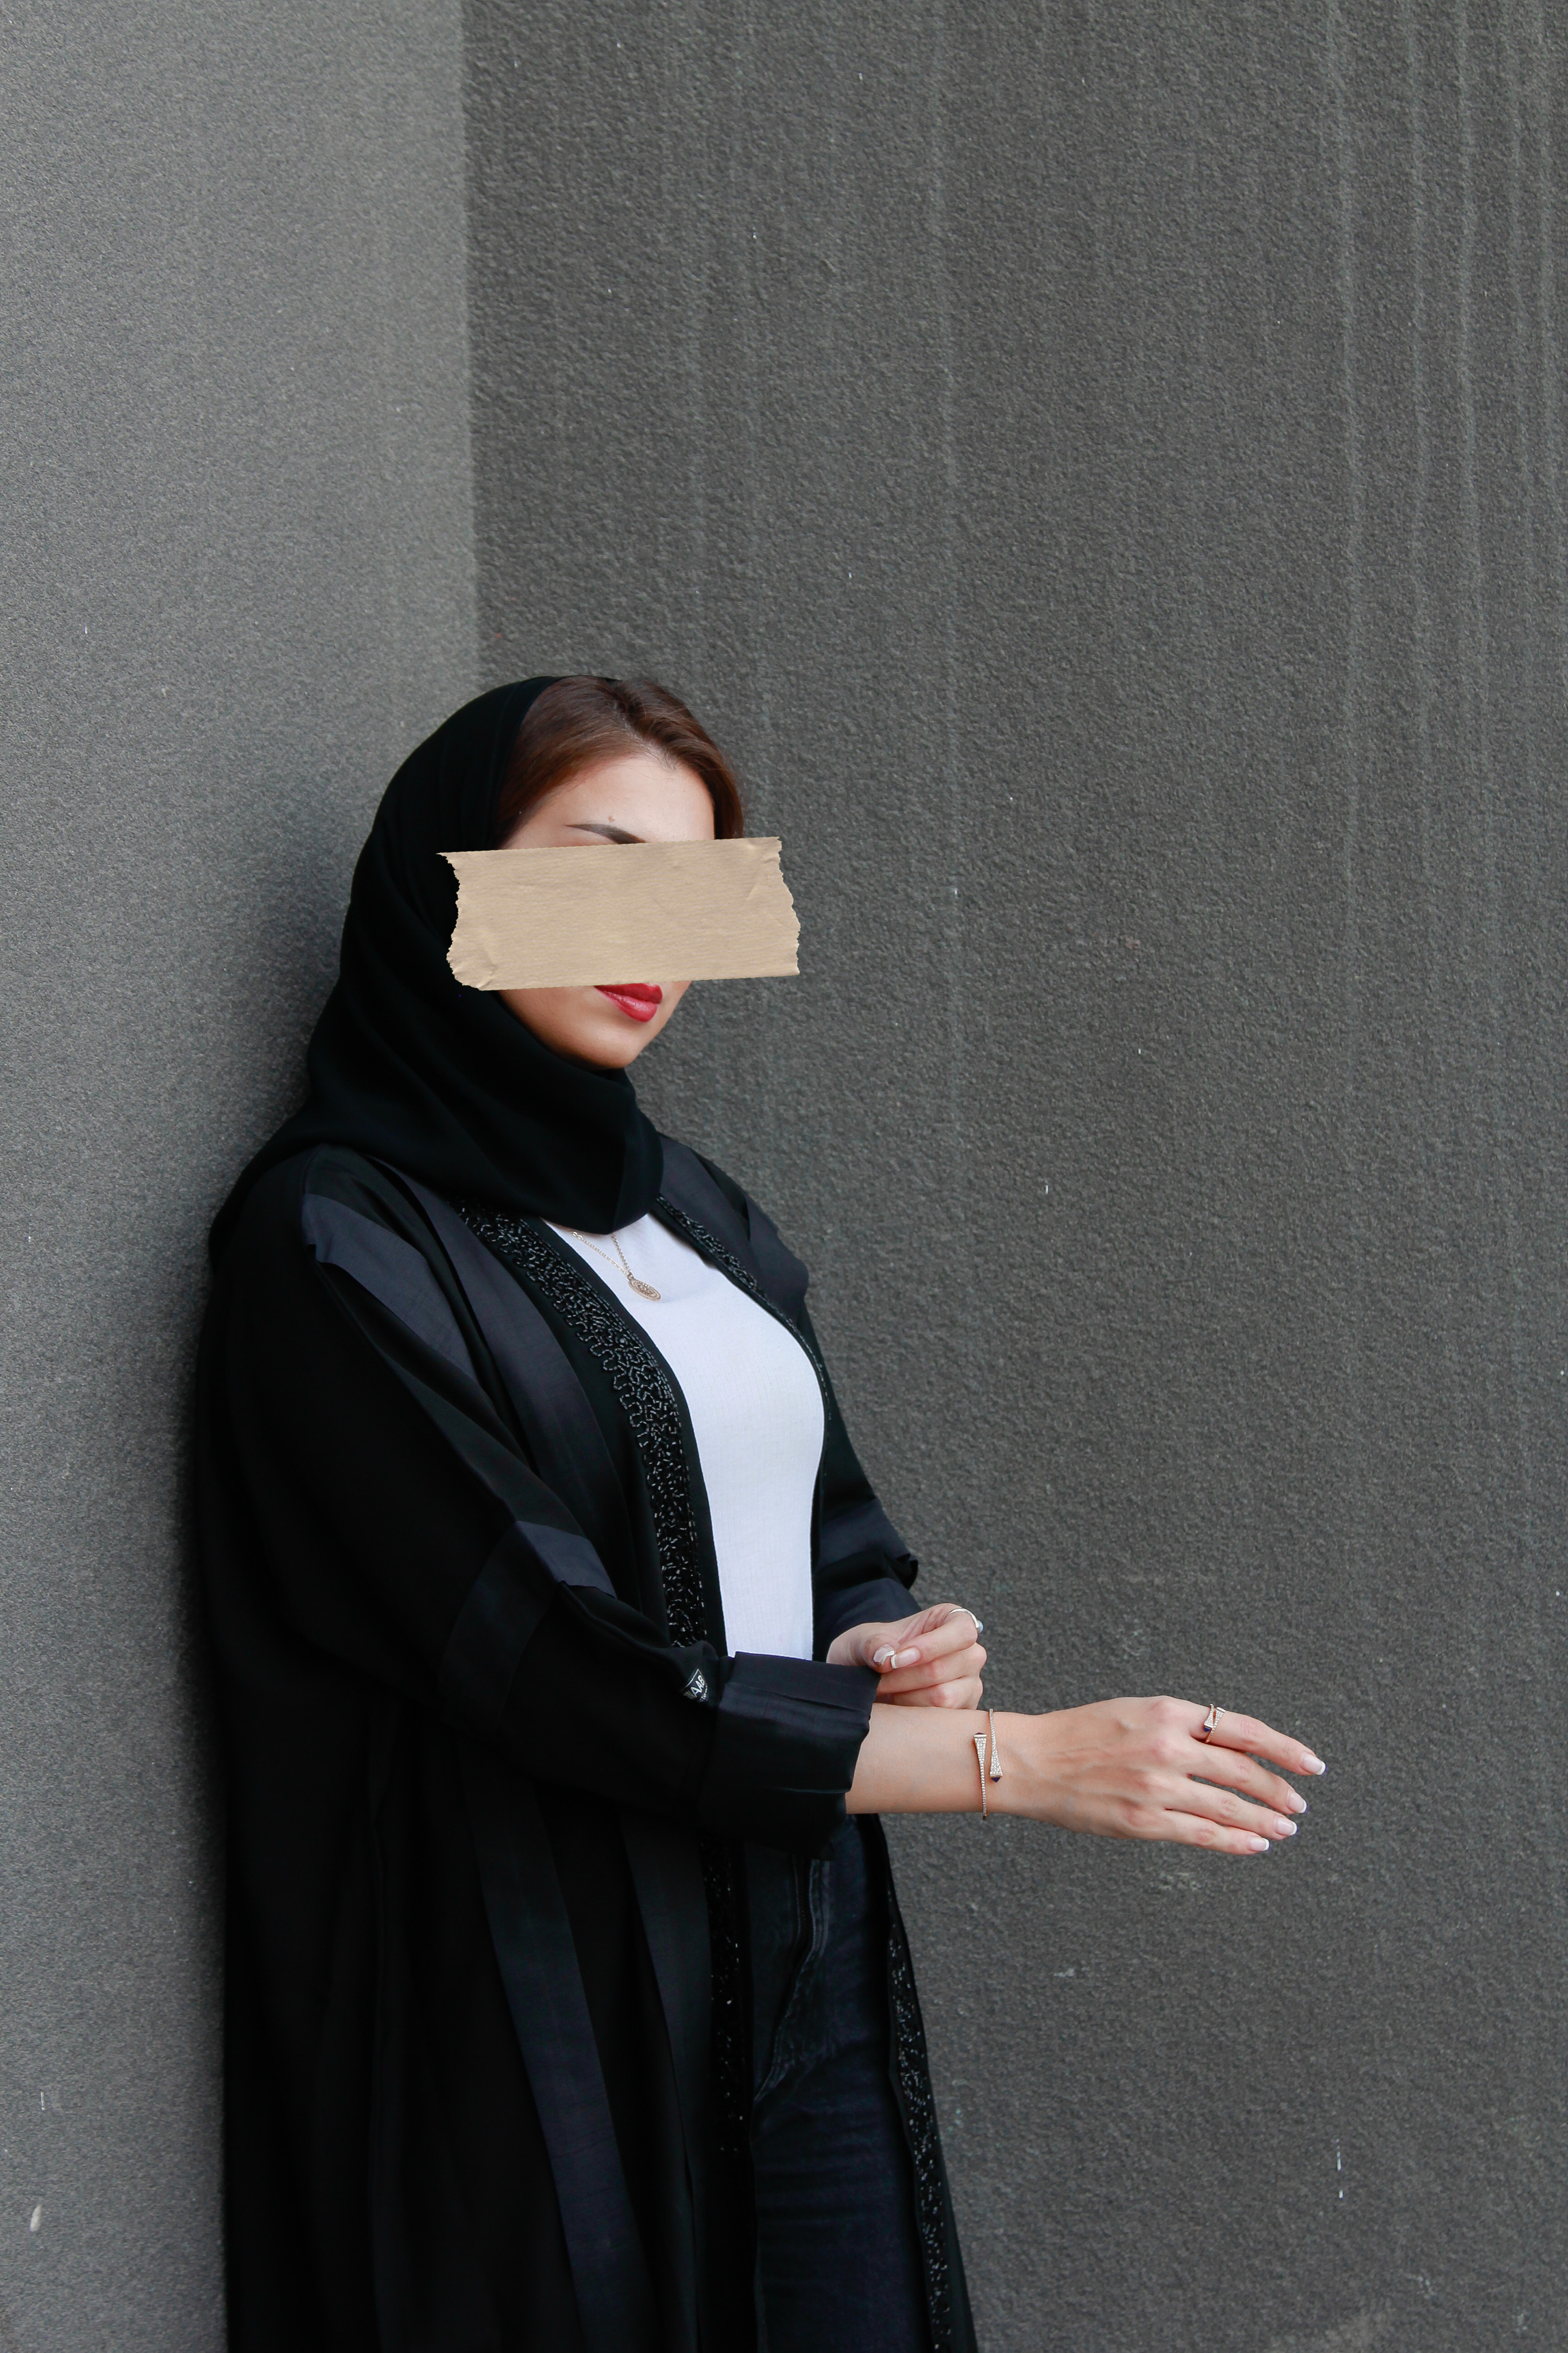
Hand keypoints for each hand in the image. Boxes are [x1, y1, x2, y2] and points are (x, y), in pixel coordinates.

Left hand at [827, 1603, 986, 1709]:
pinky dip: (913, 1715)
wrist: (867, 1680)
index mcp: (952, 1621)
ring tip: (886, 1691)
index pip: (961, 1631)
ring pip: (943, 1696)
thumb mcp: (863, 1640)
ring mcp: (969, 1685)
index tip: (897, 1659)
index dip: (930, 1646)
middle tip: (877, 1680)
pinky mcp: (962, 1712)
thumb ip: (872, 1644)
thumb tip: (885, 1657)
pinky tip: (897, 1705)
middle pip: (943, 1668)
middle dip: (903, 1677)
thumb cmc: (874, 1651)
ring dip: (905, 1697)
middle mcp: (969, 1653)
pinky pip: (940, 1718)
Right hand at [1007, 1696, 1324, 1854]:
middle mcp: (1167, 1746)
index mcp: (1167, 1711)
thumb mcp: (1136, 1711)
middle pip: (1242, 1769)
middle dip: (1278, 1789)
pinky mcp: (1143, 1821)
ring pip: (1227, 1807)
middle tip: (1298, 1803)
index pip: (1243, 1728)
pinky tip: (1256, 1844)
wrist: (1033, 1760)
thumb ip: (1182, 1724)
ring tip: (1285, 1828)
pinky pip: (1201, 1835)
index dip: (1283, 1748)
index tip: (1311, 1764)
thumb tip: (1232, 1745)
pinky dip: (1235, 1841)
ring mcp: (1156, 1787)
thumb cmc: (1083, 1734)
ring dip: (1264, 1819)